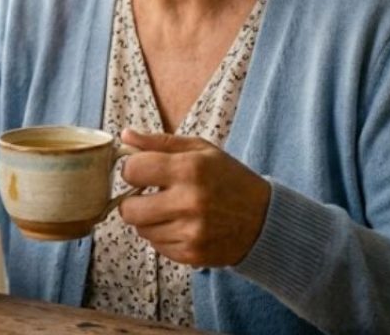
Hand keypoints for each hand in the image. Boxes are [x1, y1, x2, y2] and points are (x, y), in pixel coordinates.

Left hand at [118, 128, 269, 266]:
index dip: (132, 169)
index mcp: (190, 169)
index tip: (141, 170)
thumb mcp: (201, 150)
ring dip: (149, 219)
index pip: (133, 170)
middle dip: (132, 200)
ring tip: (170, 209)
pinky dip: (163, 235)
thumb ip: (159, 142)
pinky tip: (181, 225)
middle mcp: (189, 202)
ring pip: (141, 229)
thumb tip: (125, 136)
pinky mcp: (192, 254)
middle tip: (147, 195)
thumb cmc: (229, 178)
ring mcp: (191, 232)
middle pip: (128, 209)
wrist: (265, 219)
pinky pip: (157, 246)